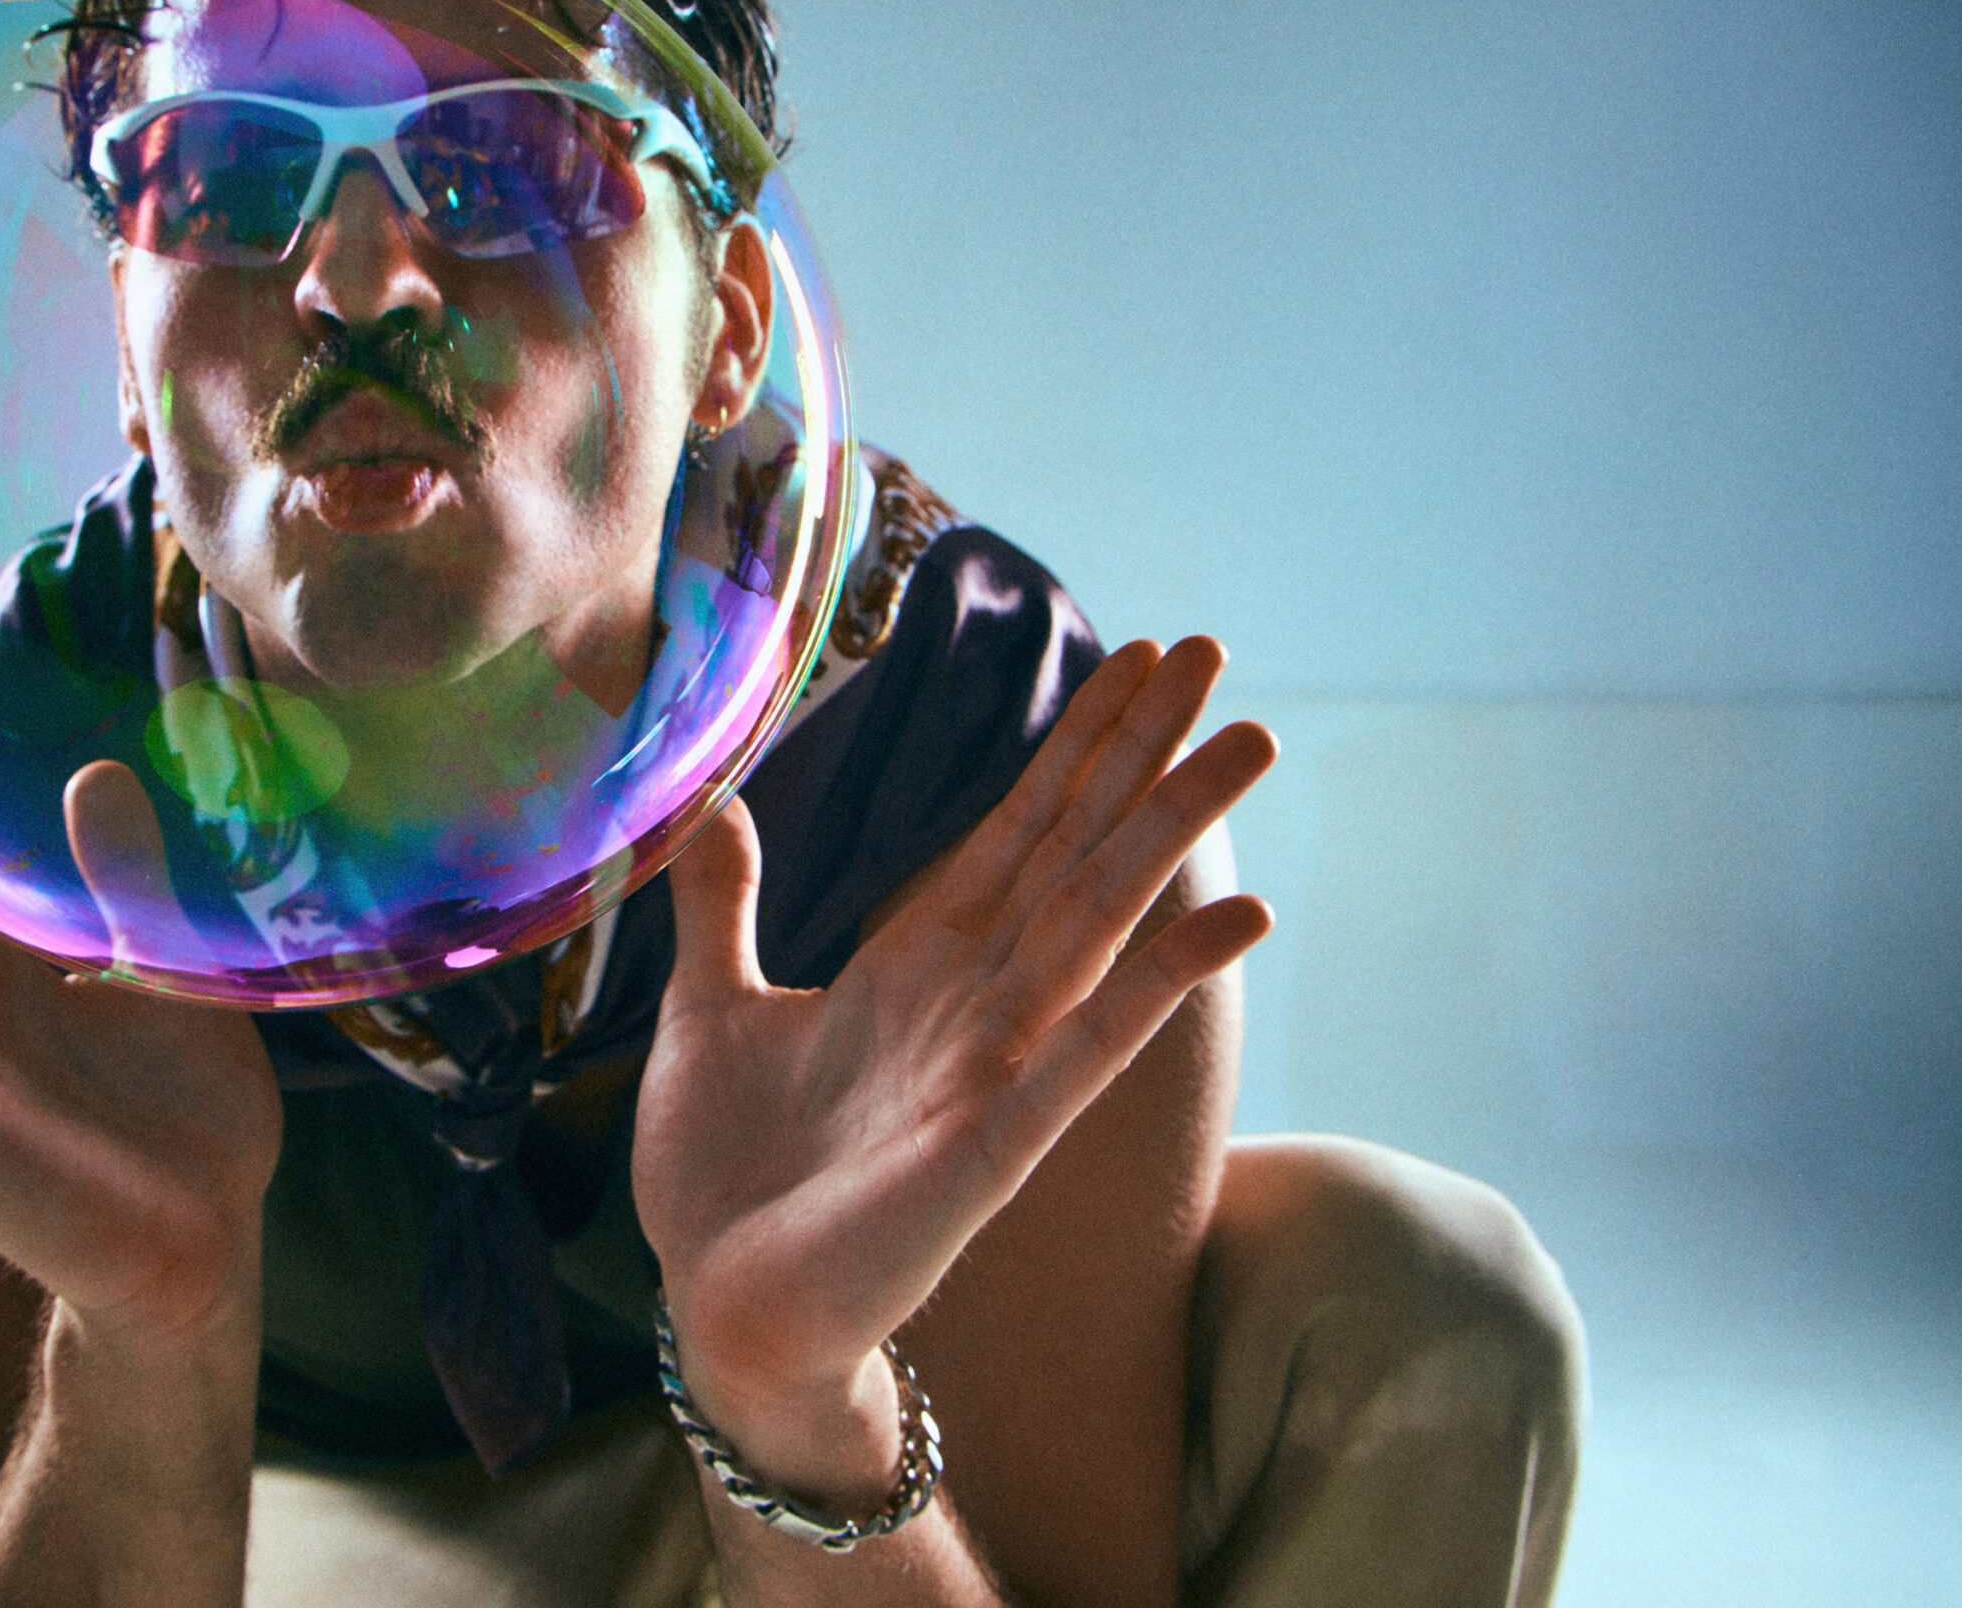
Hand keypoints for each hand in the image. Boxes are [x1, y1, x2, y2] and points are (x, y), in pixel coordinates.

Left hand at [632, 638, 1274, 1501]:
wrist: (722, 1312)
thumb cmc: (725, 1176)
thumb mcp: (711, 1006)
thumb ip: (725, 906)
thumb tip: (717, 799)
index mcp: (915, 964)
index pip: (1013, 828)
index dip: (1071, 744)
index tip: (1130, 659)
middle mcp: (975, 1000)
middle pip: (1075, 846)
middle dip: (1140, 750)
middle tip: (1212, 650)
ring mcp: (998, 1065)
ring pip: (1100, 916)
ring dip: (1172, 827)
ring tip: (1250, 738)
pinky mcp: (998, 1140)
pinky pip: (1095, 1044)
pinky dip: (1166, 975)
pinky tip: (1243, 914)